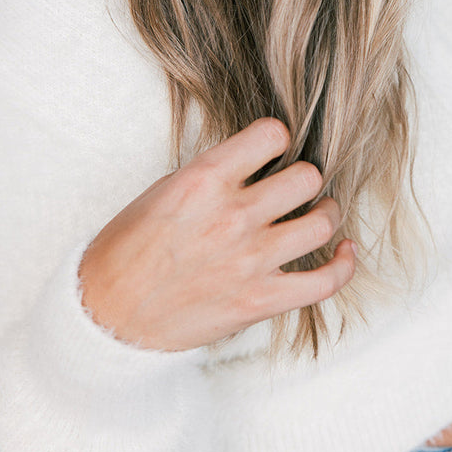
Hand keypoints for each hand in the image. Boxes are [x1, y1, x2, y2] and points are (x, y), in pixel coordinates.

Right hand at [77, 118, 356, 350]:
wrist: (106, 316)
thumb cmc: (129, 249)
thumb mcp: (165, 189)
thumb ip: (215, 173)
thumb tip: (258, 161)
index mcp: (204, 180)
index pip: (272, 134)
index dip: (276, 140)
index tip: (273, 150)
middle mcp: (233, 217)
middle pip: (307, 178)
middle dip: (304, 179)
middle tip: (294, 188)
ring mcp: (251, 261)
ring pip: (323, 222)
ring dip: (325, 214)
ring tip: (317, 214)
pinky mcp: (260, 302)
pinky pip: (325, 281)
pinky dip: (344, 264)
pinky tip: (345, 250)